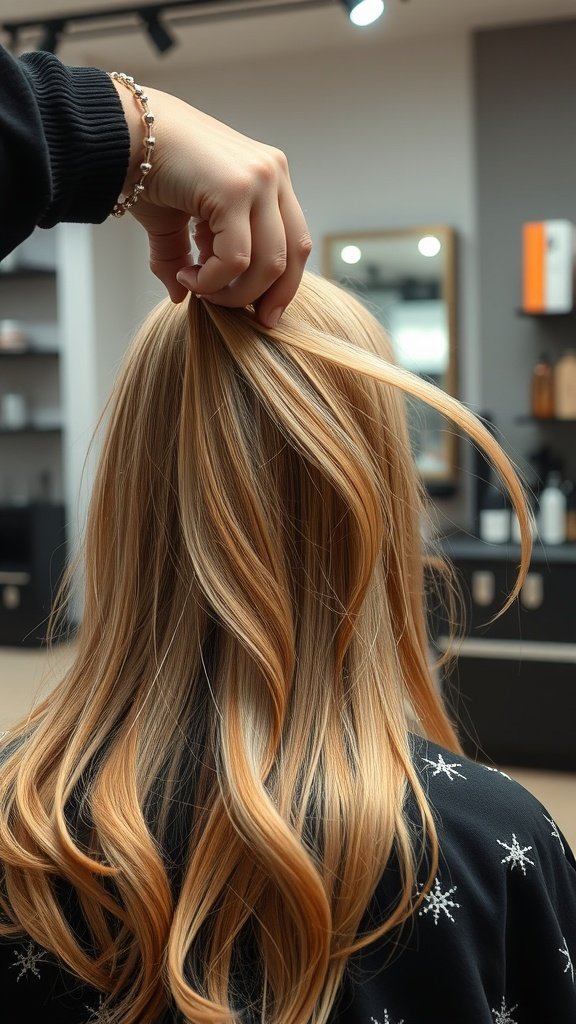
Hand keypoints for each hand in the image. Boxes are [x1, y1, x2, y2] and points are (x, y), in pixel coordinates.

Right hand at [112, 80, 311, 326]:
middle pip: (293, 256)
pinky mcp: (236, 188)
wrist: (117, 131)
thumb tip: (181, 298)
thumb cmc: (143, 169)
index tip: (261, 315)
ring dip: (232, 292)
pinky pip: (237, 258)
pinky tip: (187, 277)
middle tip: (231, 314)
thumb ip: (186, 258)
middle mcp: (273, 174)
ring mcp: (259, 178)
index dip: (282, 286)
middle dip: (265, 296)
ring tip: (196, 288)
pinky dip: (213, 280)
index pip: (296, 243)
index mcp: (270, 178)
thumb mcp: (174, 222)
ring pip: (269, 264)